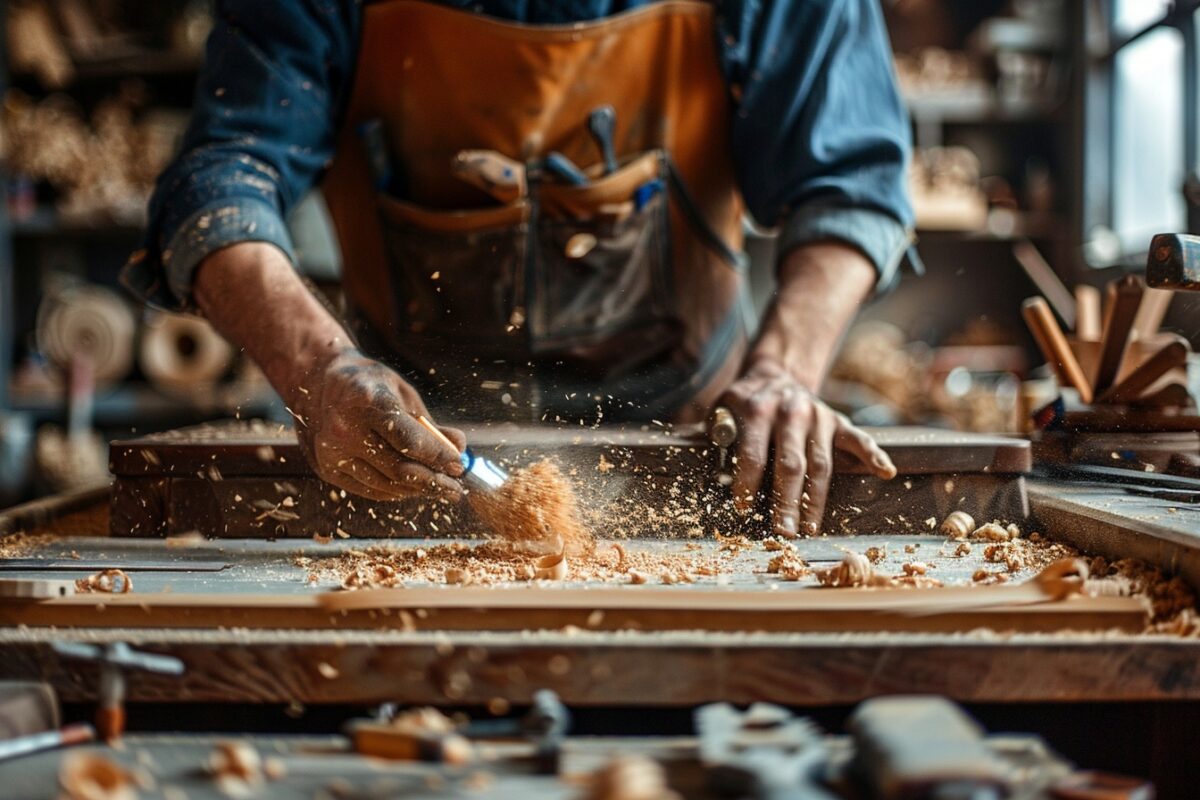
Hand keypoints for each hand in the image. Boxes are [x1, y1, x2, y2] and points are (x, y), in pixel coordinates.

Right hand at [290, 350, 465, 501]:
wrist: (314, 381)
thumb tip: (458, 447)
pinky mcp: (326, 470)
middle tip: (454, 489)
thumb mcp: (401, 392)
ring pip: (387, 485)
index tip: (459, 465)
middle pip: (399, 469)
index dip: (439, 457)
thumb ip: (429, 423)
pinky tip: (412, 487)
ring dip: (418, 490)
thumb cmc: (366, 384)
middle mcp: (344, 430)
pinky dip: (396, 491)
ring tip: (439, 488)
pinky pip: (371, 490)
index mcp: (366, 402)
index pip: (410, 440)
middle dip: (434, 482)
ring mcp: (332, 453)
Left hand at [718, 358, 896, 536]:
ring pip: (820, 463)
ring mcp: (818, 417)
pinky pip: (858, 439)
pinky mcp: (837, 421)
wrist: (776, 374)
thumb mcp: (722, 407)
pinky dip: (873, 454)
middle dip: (786, 501)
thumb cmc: (744, 403)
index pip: (753, 453)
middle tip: (783, 532)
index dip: (746, 482)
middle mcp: (791, 412)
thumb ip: (718, 429)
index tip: (744, 509)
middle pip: (790, 464)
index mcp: (757, 410)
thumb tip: (714, 452)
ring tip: (809, 528)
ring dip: (816, 499)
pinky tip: (885, 472)